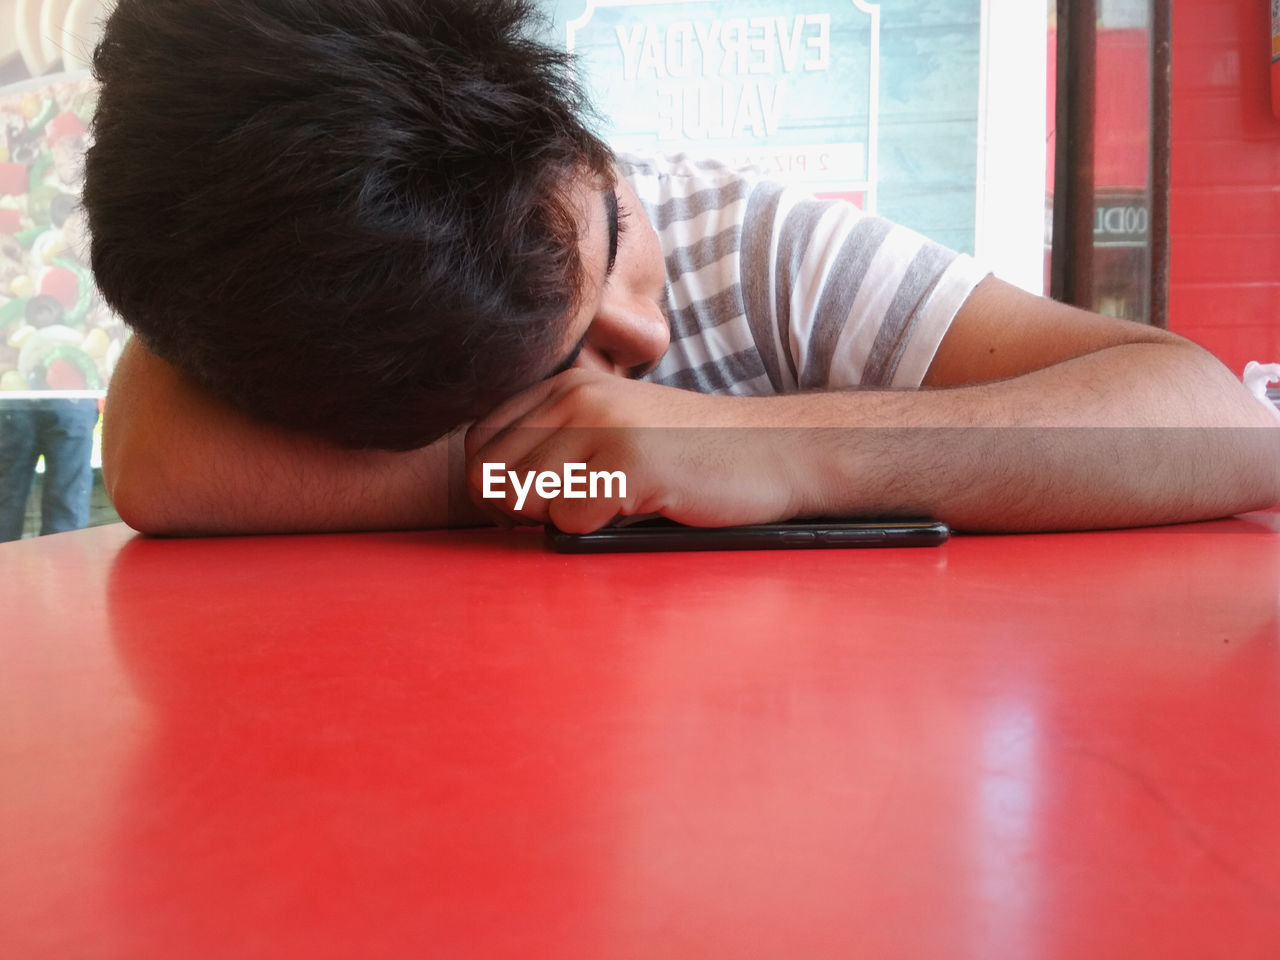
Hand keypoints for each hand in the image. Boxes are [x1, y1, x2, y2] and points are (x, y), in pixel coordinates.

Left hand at [464, 369, 807, 530]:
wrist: (774, 451)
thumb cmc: (689, 455)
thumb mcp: (612, 429)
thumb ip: (553, 444)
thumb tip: (487, 491)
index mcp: (566, 385)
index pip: (478, 443)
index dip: (494, 488)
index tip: (536, 507)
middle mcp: (577, 396)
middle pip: (489, 475)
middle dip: (520, 511)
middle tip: (576, 512)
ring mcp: (603, 424)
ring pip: (524, 497)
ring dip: (562, 518)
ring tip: (613, 504)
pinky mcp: (631, 462)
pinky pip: (570, 520)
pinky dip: (598, 529)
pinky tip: (640, 508)